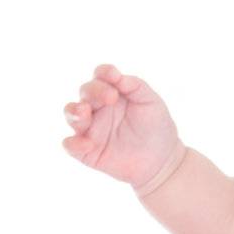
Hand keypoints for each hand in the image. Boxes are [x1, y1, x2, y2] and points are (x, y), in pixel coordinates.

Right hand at [61, 65, 183, 190]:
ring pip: (72, 114)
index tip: (113, 74)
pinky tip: (86, 144)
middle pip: (85, 92)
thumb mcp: (151, 102)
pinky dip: (74, 143)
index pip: (100, 77)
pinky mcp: (87, 150)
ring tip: (84, 111)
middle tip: (111, 97)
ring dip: (75, 111)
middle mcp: (96, 107)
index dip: (104, 73)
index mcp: (110, 91)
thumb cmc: (155, 126)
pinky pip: (71, 145)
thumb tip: (117, 76)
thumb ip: (135, 86)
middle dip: (94, 91)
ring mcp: (90, 128)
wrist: (162, 159)